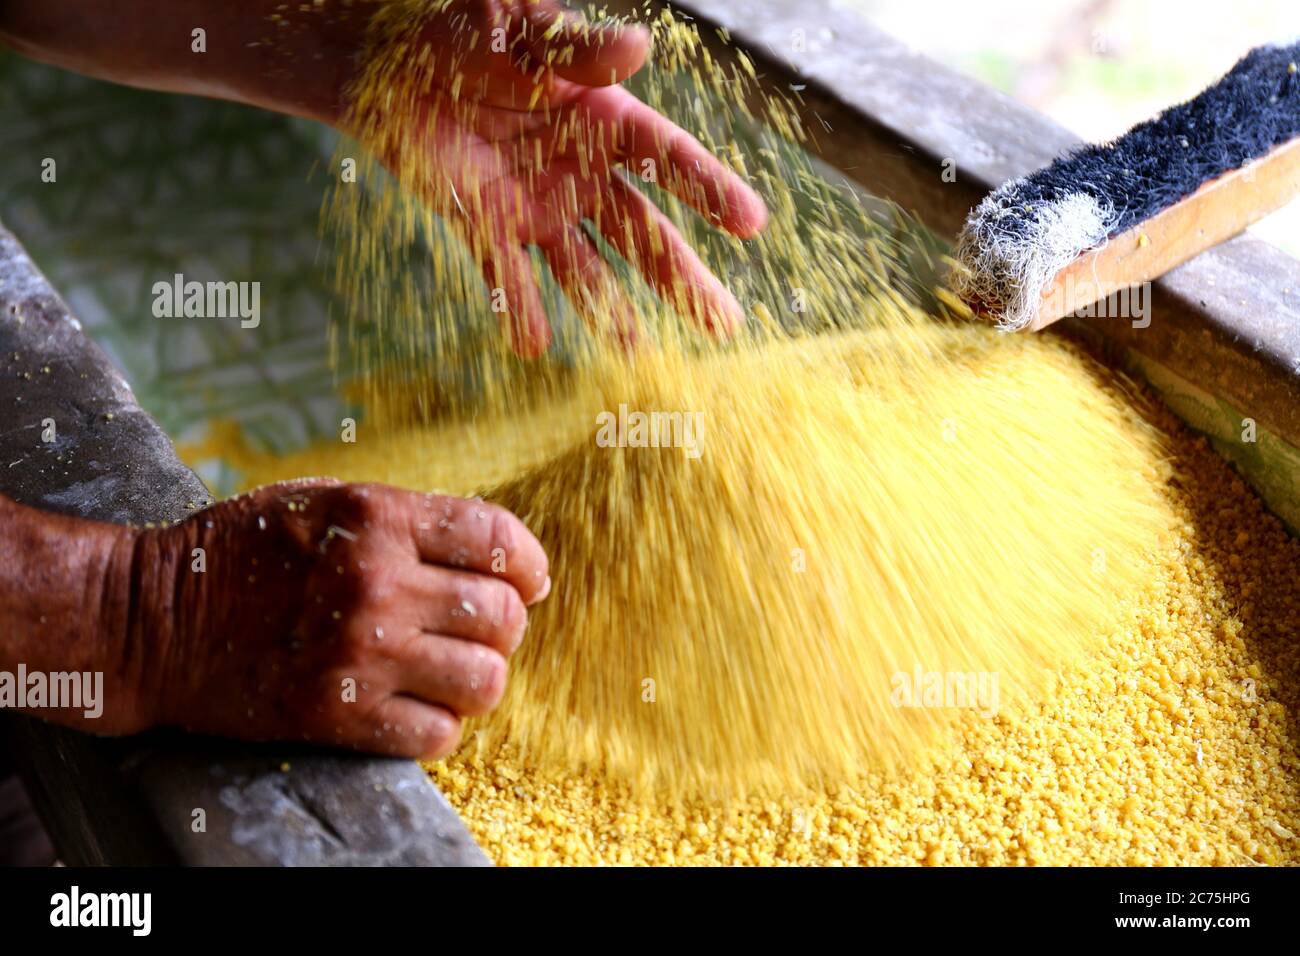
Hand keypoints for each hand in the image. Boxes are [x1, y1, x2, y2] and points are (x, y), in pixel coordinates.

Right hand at [112, 479, 548, 757]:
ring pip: (484, 680)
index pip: (499, 541)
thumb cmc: (244, 552)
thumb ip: (411, 524)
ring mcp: (360, 653)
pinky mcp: (337, 714)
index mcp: (377, 518)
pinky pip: (438, 732)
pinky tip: (414, 706)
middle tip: (475, 630)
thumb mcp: (327, 502)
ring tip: (450, 671)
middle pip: (503, 616)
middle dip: (504, 626)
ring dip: (478, 679)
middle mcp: (377, 583)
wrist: (154, 619)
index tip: (530, 581)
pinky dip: (439, 725)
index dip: (530, 565)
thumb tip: (499, 559)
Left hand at [356, 0, 768, 354]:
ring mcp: (539, 206)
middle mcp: (582, 172)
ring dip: (611, 313)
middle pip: (642, 233)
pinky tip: (530, 345)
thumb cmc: (467, 30)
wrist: (392, 62)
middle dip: (681, 278)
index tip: (752, 225)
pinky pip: (507, 275)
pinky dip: (517, 307)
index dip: (710, 189)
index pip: (668, 159)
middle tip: (722, 325)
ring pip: (586, 268)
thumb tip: (638, 48)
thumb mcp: (524, 29)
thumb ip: (577, 48)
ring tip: (638, 358)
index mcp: (604, 118)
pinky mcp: (488, 226)